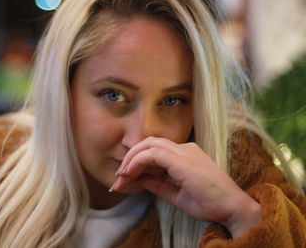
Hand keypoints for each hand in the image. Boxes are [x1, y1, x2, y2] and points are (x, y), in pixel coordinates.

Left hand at [111, 136, 260, 237]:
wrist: (234, 209)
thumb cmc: (210, 203)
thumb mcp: (177, 194)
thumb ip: (158, 184)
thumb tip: (140, 179)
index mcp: (186, 155)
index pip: (155, 151)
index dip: (136, 163)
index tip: (124, 180)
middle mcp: (185, 149)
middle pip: (149, 143)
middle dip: (130, 157)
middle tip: (119, 177)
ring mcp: (184, 152)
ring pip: (149, 145)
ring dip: (131, 159)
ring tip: (121, 177)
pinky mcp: (182, 160)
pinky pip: (153, 154)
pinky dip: (137, 162)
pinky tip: (130, 174)